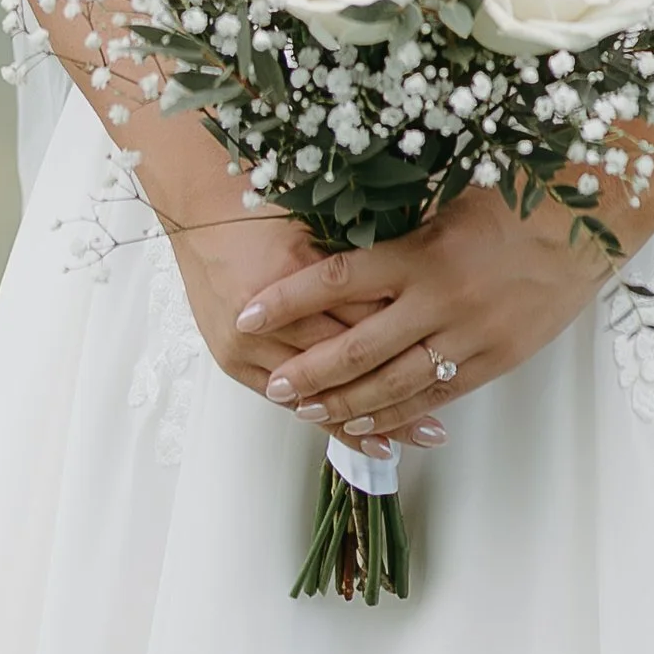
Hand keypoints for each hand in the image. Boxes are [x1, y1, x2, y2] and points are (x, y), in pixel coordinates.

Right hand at [168, 208, 449, 448]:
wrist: (200, 215)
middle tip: (446, 415)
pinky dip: (334, 424)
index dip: (409, 334)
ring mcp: (247, 346)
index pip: (363, 314)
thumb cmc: (265, 212)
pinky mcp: (235, 364)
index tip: (453, 351)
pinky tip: (374, 442)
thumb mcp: (319, 220)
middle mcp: (268, 316)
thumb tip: (427, 279)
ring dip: (373, 418)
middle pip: (345, 361)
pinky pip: (291, 406)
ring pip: (320, 395)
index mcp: (294, 271)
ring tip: (421, 437)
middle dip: (399, 388)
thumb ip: (364, 253)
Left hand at [233, 186, 617, 449]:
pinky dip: (399, 412)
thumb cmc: (517, 194)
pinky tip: (368, 422)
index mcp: (421, 253)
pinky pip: (437, 395)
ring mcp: (468, 338)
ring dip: (345, 402)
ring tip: (306, 411)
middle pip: (356, 348)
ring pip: (393, 384)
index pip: (335, 281)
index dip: (286, 301)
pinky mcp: (496, 361)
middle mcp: (438, 301)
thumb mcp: (449, 198)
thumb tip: (342, 234)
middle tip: (273, 385)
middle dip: (308, 371)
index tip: (246, 311)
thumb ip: (400, 227)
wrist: (591, 220)